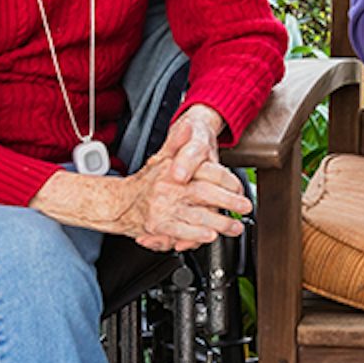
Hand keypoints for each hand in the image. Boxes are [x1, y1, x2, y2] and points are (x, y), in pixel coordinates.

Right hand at [123, 106, 247, 250]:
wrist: (119, 203)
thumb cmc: (145, 183)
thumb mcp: (161, 158)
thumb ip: (177, 142)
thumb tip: (187, 126)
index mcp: (173, 170)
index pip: (205, 172)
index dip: (227, 179)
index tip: (240, 186)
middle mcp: (169, 189)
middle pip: (205, 193)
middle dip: (228, 202)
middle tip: (244, 206)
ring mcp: (164, 208)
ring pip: (197, 216)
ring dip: (219, 223)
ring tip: (234, 227)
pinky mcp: (159, 226)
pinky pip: (180, 231)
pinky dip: (196, 235)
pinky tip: (209, 236)